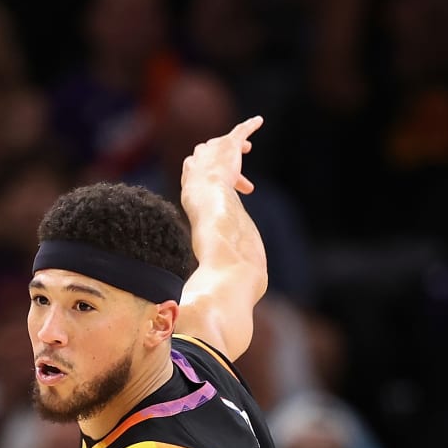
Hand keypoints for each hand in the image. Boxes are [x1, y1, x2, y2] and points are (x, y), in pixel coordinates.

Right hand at [179, 117, 268, 293]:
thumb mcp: (215, 282)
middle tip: (237, 162)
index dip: (219, 191)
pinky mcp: (222, 171)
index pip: (202, 196)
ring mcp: (209, 183)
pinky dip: (245, 130)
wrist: (223, 265)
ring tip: (245, 140)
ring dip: (230, 148)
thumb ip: (205, 295)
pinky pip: (233, 143)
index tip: (244, 191)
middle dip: (218, 164)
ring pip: (216, 154)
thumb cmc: (217, 281)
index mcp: (202, 218)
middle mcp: (201, 198)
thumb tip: (189, 324)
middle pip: (203, 170)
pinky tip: (258, 122)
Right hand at [180, 115, 261, 223]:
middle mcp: (199, 155)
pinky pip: (241, 131)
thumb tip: (206, 229)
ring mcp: (215, 147)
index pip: (201, 168)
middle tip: (234, 173)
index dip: (212, 176)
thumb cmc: (200, 207)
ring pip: (225, 143)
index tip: (222, 188)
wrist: (206, 194)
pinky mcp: (230, 143)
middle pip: (211, 153)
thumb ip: (203, 212)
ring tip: (246, 148)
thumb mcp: (198, 211)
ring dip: (236, 147)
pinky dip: (250, 126)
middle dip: (222, 160)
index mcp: (190, 170)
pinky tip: (259, 121)